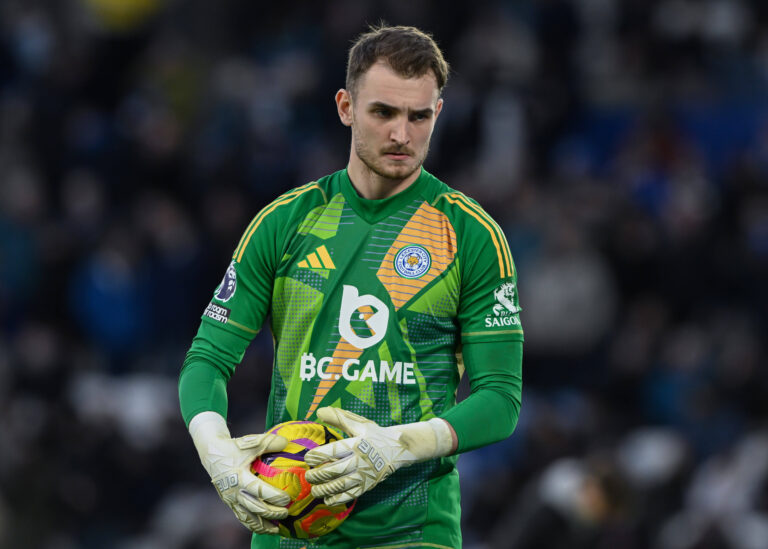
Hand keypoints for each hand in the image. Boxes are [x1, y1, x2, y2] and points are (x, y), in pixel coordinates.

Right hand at [189, 412, 290, 533]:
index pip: (258, 490)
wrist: (211, 453)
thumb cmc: (233, 447)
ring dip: (263, 524)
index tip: (287, 499)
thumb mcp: (250, 442)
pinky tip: (264, 528)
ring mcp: (230, 499)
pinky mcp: (229, 502)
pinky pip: (241, 517)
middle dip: (272, 512)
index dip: (273, 496)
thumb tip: (287, 443)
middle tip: (287, 512)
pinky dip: (253, 525)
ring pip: (247, 517)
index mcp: (239, 477)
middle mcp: (234, 491)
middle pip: (255, 507)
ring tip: (277, 528)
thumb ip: (269, 442)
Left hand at [304, 407, 453, 503]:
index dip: (318, 455)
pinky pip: (350, 495)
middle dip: (317, 475)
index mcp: (357, 443)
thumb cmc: (374, 435)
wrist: (397, 449)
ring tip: (313, 489)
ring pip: (340, 485)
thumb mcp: (359, 424)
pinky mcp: (367, 485)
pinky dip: (337, 499)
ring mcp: (364, 475)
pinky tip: (327, 499)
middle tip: (308, 475)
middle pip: (335, 470)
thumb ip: (338, 418)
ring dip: (324, 489)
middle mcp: (360, 460)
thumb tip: (319, 411)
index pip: (334, 451)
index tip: (308, 458)